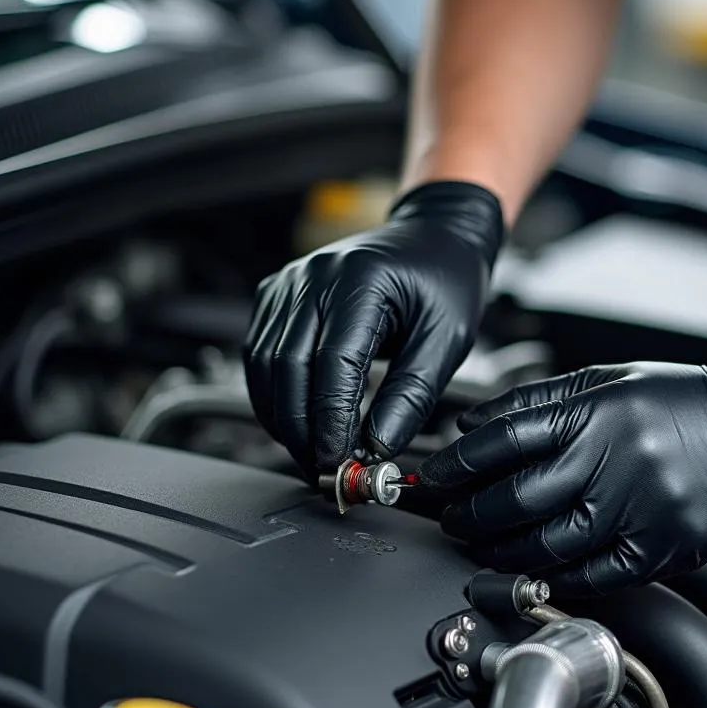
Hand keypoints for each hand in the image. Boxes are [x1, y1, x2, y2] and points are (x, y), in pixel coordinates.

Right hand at [243, 181, 503, 475]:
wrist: (431, 236)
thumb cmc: (444, 282)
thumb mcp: (446, 340)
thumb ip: (411, 396)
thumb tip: (377, 448)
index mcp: (361, 279)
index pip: (333, 362)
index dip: (331, 420)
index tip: (341, 461)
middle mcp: (314, 275)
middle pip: (288, 366)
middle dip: (301, 429)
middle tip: (325, 471)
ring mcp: (289, 282)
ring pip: (265, 365)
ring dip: (282, 419)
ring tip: (311, 455)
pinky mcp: (277, 295)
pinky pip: (260, 354)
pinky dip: (273, 396)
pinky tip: (296, 424)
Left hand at [419, 341, 706, 596]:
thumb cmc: (690, 400)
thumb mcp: (615, 379)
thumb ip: (545, 401)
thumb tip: (479, 426)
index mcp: (596, 411)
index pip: (503, 439)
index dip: (459, 463)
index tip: (438, 475)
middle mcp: (612, 459)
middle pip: (515, 498)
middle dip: (468, 514)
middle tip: (450, 518)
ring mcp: (638, 507)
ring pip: (546, 545)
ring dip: (500, 551)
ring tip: (480, 547)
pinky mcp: (663, 546)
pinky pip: (594, 575)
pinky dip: (553, 579)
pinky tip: (531, 573)